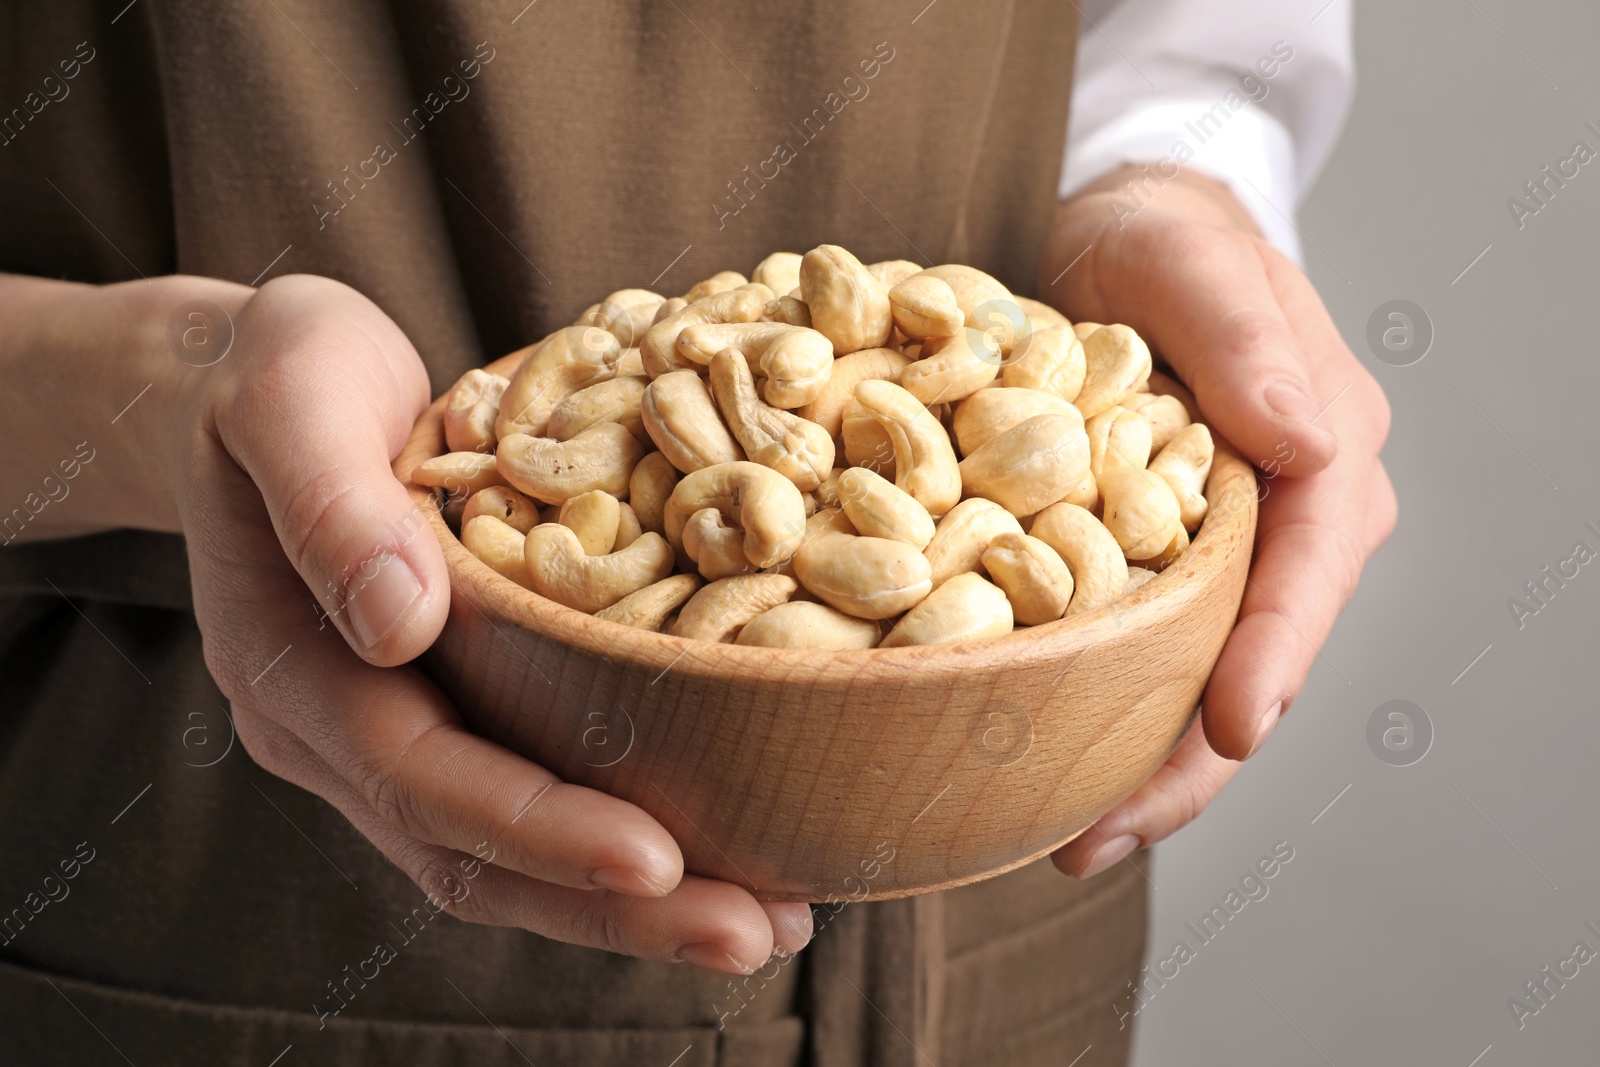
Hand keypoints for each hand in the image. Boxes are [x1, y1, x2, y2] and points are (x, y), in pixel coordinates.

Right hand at [156, 274, 809, 969]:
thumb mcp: (289, 391)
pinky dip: (616, 835)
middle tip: (760, 933)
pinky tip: (721, 845)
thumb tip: (401, 620)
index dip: (540, 828)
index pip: (424, 778)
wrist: (262, 381)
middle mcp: (340, 729)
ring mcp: (393, 730)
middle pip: (476, 855)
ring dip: (632, 903)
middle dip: (616, 909)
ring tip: (770, 920)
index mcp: (294, 670)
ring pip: (508, 853)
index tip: (657, 862)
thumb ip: (331, 501)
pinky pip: (530, 794)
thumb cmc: (277, 372)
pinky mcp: (448, 709)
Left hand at [1036, 168, 1395, 877]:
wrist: (1122, 237)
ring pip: (1198, 678)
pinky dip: (1103, 715)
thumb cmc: (1164, 237)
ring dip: (1139, 765)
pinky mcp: (1163, 563)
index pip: (1313, 565)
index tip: (1230, 731)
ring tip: (1067, 842)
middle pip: (1257, 657)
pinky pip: (1147, 654)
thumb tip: (1312, 437)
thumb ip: (1245, 337)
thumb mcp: (1191, 261)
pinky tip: (1046, 774)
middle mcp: (1289, 518)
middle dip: (1190, 759)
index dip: (1274, 653)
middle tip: (1103, 836)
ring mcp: (1227, 551)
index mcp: (1323, 451)